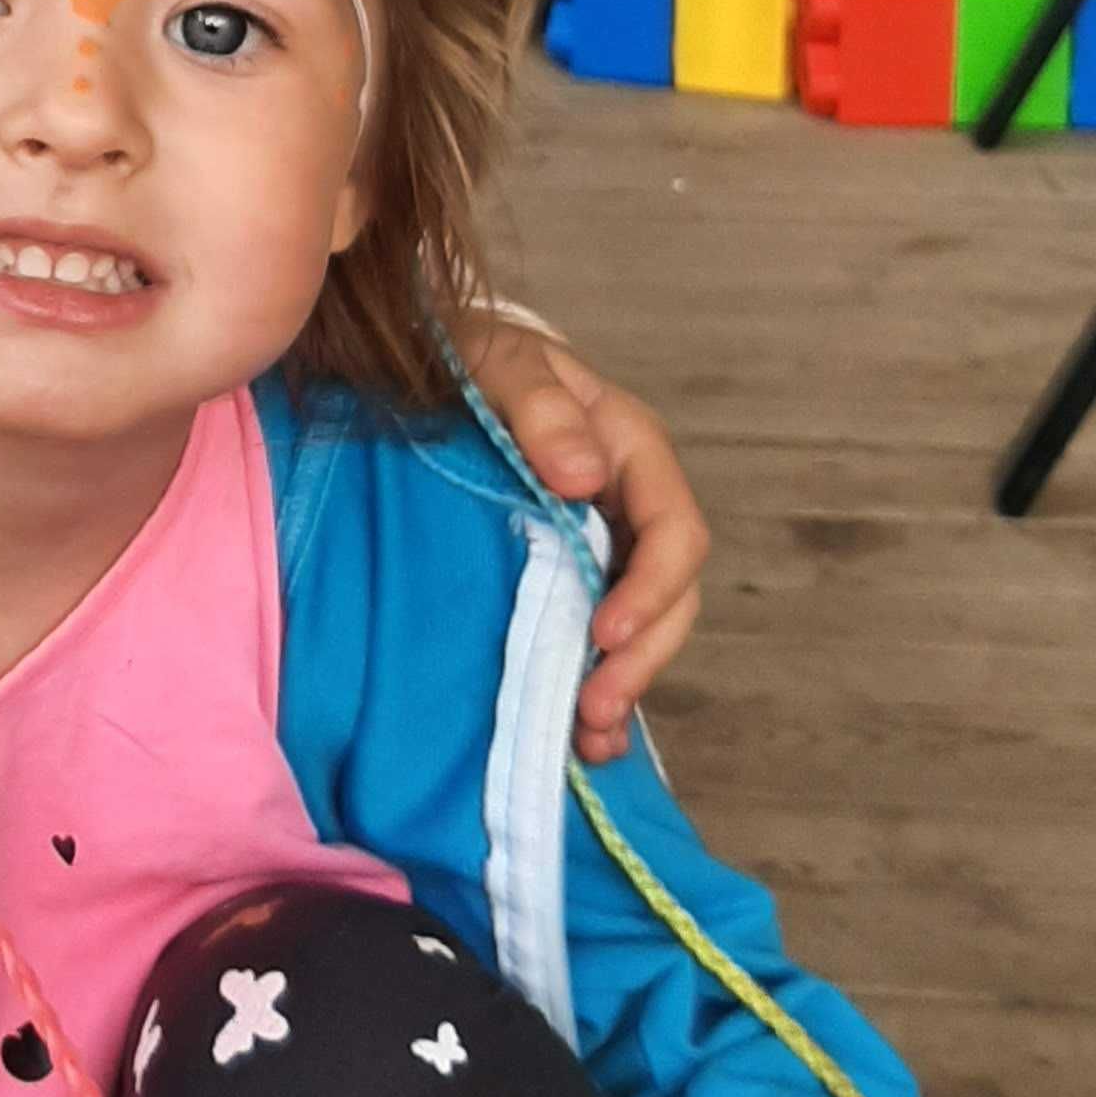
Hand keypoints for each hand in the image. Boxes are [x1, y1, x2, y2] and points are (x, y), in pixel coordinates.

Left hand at [461, 317, 707, 761]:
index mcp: (628, 448)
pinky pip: (596, 636)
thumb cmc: (465, 357)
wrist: (423, 365)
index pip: (673, 529)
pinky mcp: (564, 573)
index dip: (652, 589)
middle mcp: (626, 502)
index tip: (606, 635)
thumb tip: (583, 475)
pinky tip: (578, 735)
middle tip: (595, 707)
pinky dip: (594, 684)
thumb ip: (540, 408)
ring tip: (589, 739)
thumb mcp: (497, 362)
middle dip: (643, 656)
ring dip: (624, 684)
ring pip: (641, 625)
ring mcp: (600, 542)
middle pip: (669, 593)